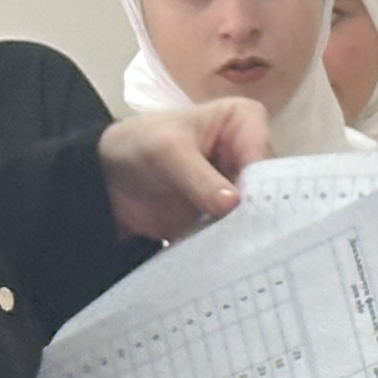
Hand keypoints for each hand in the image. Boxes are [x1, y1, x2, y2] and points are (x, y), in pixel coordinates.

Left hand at [99, 98, 271, 242]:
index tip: (247, 208)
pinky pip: (240, 229)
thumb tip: (232, 203)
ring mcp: (241, 185)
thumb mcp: (167, 153)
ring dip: (246, 230)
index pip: (263, 153)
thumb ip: (199, 177)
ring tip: (240, 250)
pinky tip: (230, 257)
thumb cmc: (140, 145)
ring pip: (257, 210)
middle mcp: (250, 152)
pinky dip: (233, 242)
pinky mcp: (229, 214)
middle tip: (249, 235)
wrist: (110, 180)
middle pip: (268, 185)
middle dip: (257, 210)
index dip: (259, 181)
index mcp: (243, 120)